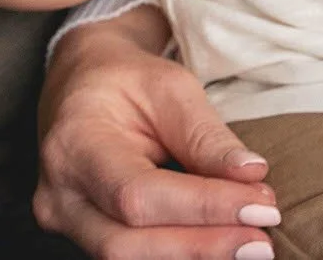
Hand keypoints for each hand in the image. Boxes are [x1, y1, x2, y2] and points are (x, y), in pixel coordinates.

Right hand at [35, 6, 281, 259]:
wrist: (84, 84)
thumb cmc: (129, 81)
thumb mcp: (172, 88)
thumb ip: (207, 137)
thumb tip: (252, 175)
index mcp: (74, 144)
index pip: (138, 193)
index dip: (203, 207)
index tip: (262, 205)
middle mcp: (59, 194)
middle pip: (128, 242)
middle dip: (202, 245)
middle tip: (262, 239)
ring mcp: (65, 221)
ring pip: (129, 259)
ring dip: (196, 255)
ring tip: (250, 244)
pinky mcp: (84, 236)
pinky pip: (134, 256)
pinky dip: (181, 254)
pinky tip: (220, 246)